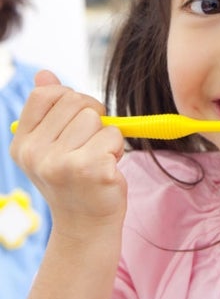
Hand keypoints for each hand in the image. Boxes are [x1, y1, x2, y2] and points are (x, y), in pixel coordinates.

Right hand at [10, 70, 126, 240]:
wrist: (86, 225)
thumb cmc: (75, 179)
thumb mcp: (53, 144)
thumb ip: (49, 109)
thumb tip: (44, 73)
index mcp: (23, 142)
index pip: (47, 93)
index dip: (71, 100)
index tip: (76, 121)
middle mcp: (35, 153)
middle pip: (77, 102)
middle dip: (93, 118)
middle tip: (90, 145)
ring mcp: (60, 162)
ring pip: (97, 118)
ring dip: (106, 136)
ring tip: (98, 159)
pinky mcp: (89, 168)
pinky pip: (113, 135)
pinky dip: (117, 149)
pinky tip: (106, 170)